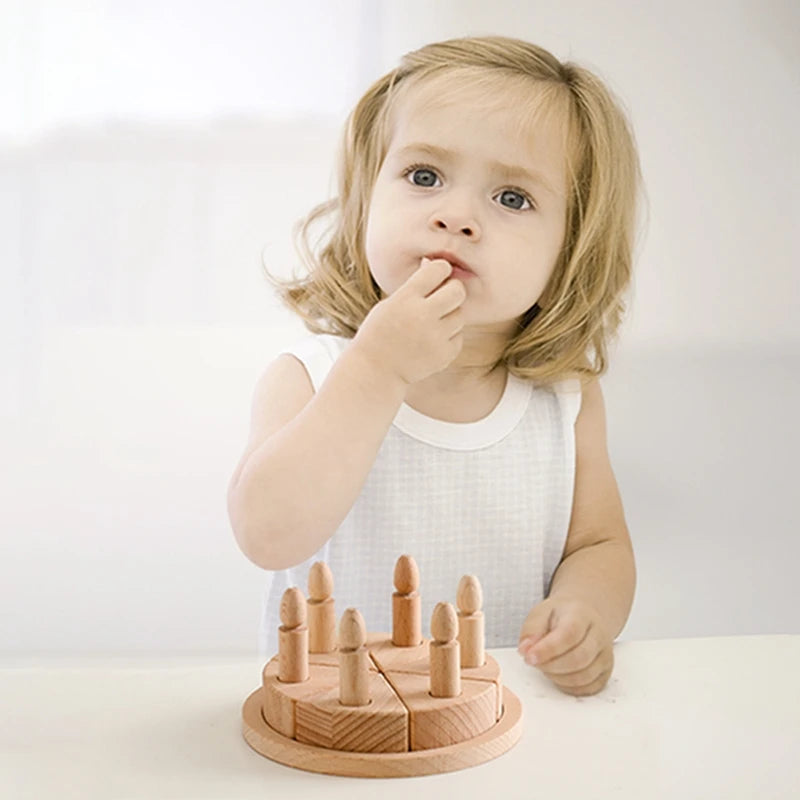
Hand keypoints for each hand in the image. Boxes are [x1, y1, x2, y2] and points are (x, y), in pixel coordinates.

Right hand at [352, 257, 465, 385]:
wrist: (376, 369)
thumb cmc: (380, 332)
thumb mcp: (390, 304)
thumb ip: (415, 286)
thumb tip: (435, 263)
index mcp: (406, 298)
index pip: (439, 269)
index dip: (441, 270)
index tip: (437, 276)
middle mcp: (422, 315)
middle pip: (457, 291)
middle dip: (453, 290)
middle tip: (444, 297)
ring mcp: (435, 337)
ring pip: (460, 315)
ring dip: (450, 316)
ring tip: (432, 324)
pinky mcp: (444, 355)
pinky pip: (458, 336)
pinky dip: (449, 337)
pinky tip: (431, 340)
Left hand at [517, 597, 613, 695]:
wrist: (584, 616)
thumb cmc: (561, 616)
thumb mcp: (541, 612)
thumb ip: (531, 629)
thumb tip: (525, 649)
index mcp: (581, 615)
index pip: (569, 635)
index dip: (548, 650)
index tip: (530, 657)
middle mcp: (599, 635)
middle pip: (579, 658)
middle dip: (551, 666)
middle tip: (534, 662)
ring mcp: (605, 654)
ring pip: (584, 677)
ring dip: (558, 677)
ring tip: (546, 666)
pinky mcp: (606, 672)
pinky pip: (589, 688)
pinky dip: (569, 687)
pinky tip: (558, 675)